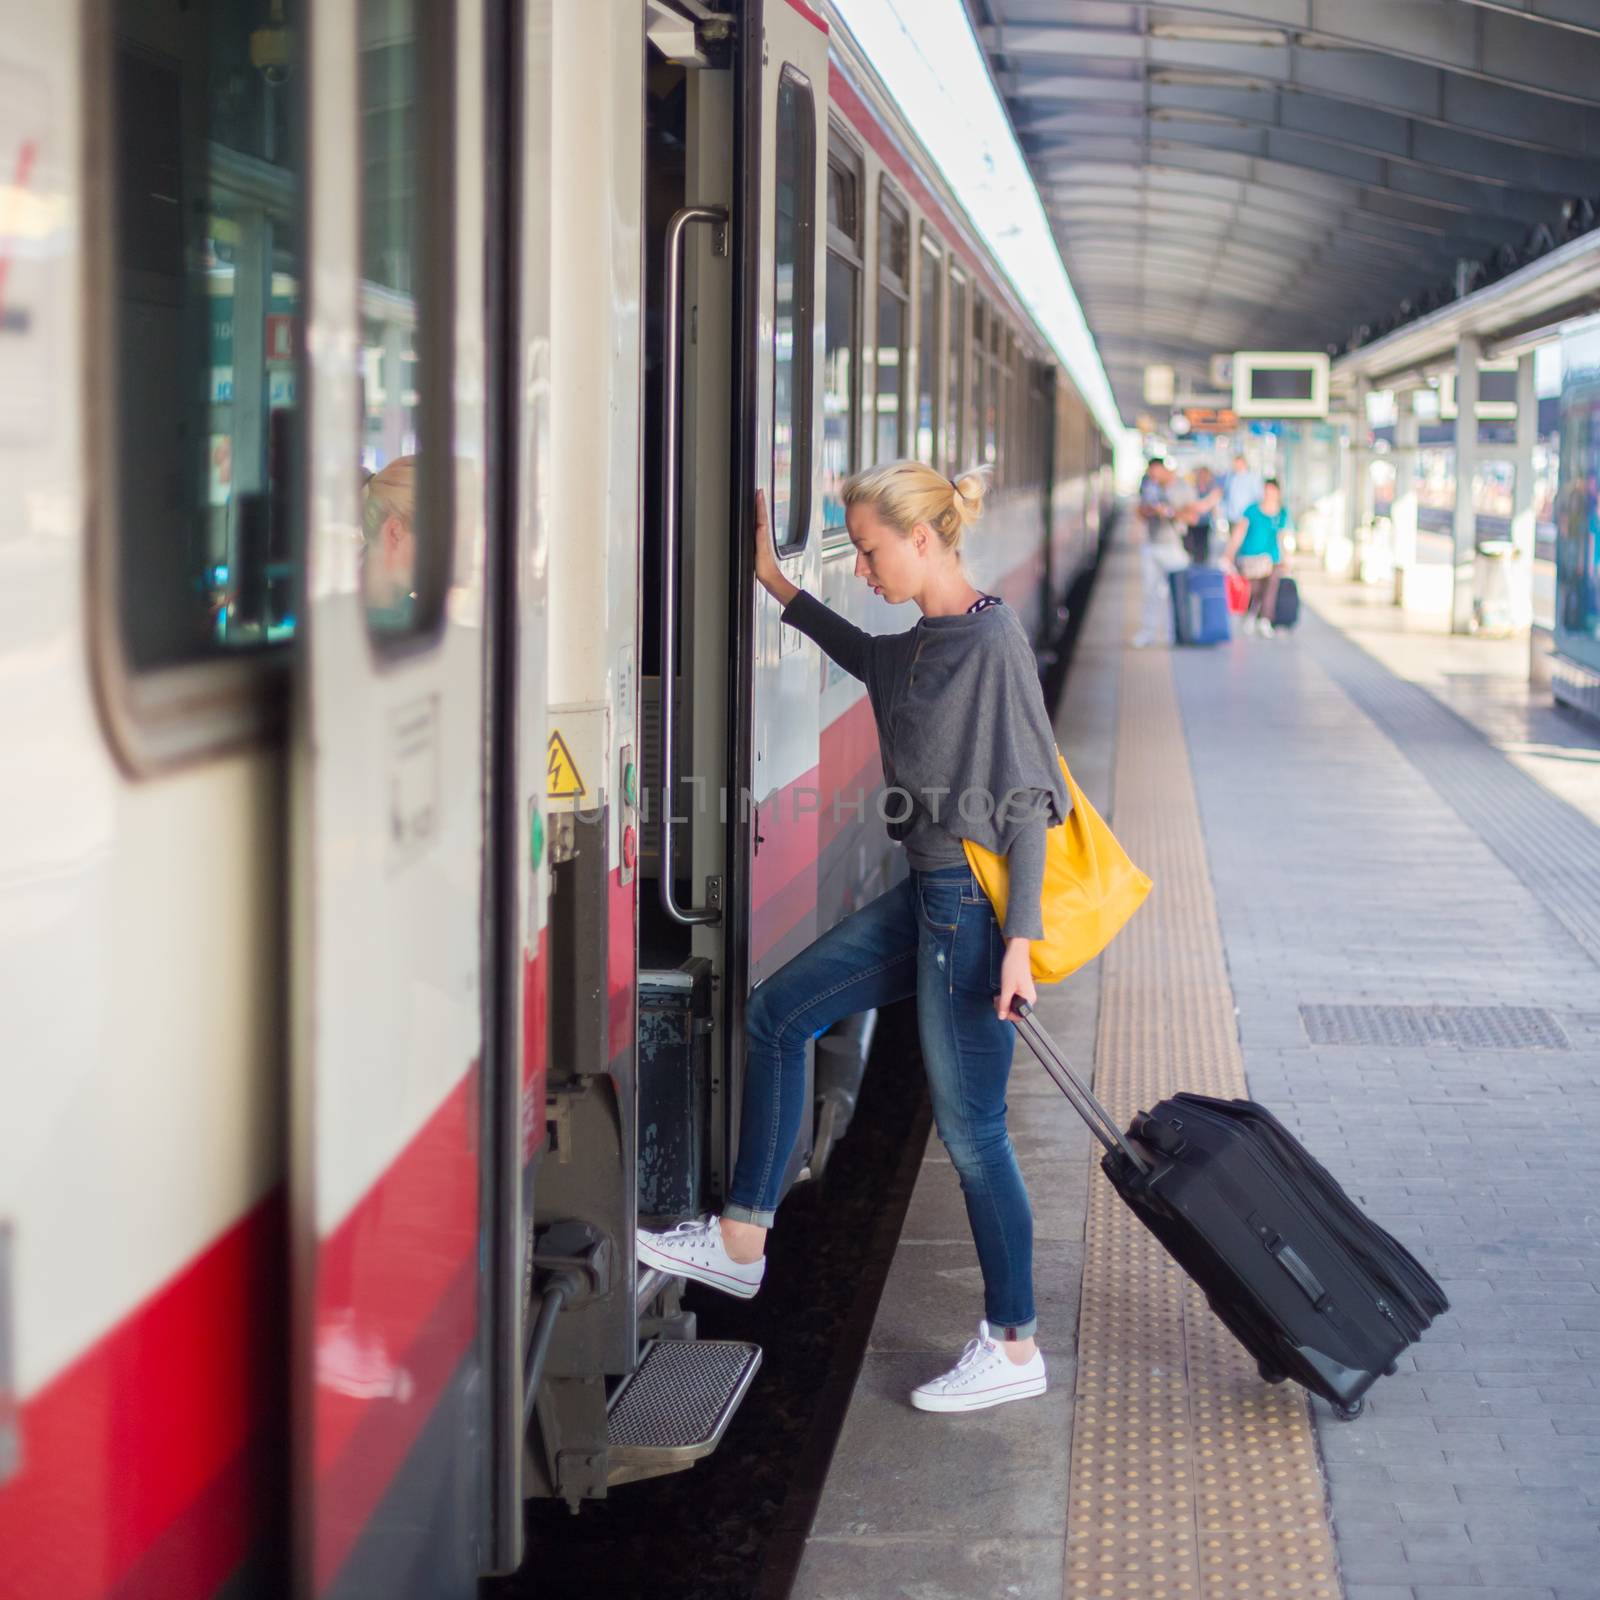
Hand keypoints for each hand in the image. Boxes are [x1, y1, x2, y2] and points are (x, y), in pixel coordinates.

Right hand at [754, 489, 797, 604]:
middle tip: (758, 492)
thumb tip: (760, 525)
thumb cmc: (765, 568)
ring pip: (761, 521)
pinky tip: (757, 521)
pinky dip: (759, 521)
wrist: (770, 578)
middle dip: (760, 503)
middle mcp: (764, 536)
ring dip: (760, 510)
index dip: (760, 504)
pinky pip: (760, 528)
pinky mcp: (761, 545)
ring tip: (758, 501)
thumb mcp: (761, 553)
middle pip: (762, 516)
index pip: (761, 516)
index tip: (758, 492)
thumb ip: (761, 539)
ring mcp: (763, 540)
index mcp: (763, 536)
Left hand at [995, 938, 1035, 1022]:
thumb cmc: (1013, 967)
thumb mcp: (1006, 988)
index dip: (1008, 1014)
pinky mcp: (1022, 989)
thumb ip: (1004, 1003)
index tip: (1000, 1008)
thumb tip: (1001, 1016)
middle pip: (1016, 1011)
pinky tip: (1001, 992)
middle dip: (1004, 1008)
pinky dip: (1006, 997)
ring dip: (1004, 1002)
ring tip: (998, 996)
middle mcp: (1030, 997)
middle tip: (997, 1000)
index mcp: (1029, 998)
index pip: (1019, 1016)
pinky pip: (1014, 998)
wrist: (1016, 952)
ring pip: (1014, 1005)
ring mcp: (1026, 993)